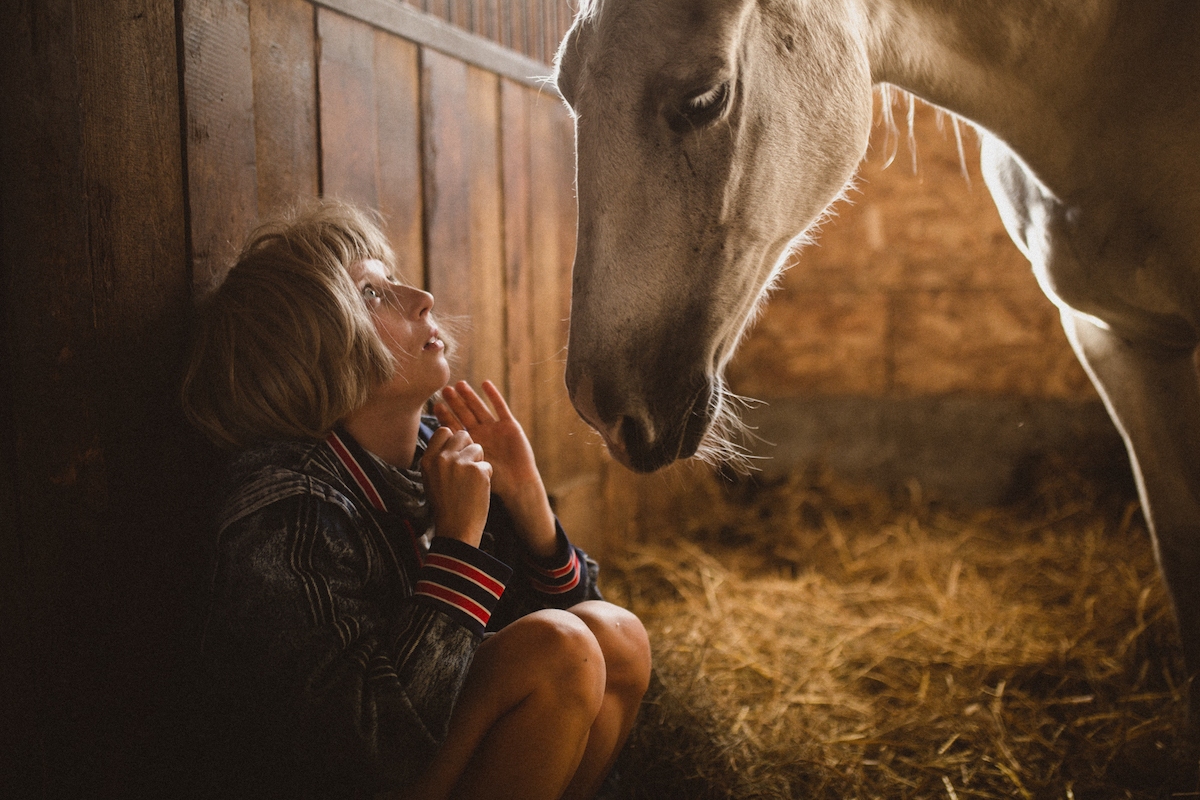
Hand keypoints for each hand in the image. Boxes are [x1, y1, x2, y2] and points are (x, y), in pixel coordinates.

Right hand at [419, 426, 491, 547]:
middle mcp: (443, 458)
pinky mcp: (478, 471)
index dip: (453, 440)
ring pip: (477, 448)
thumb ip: (438, 458)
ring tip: (471, 482)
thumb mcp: (431, 478)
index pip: (443, 432)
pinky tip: (477, 491)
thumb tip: (449, 436)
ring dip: (478, 463)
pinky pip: (487, 465)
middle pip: (462, 435)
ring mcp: (460, 463)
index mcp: (428, 459)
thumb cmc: (445, 505)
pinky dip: (486, 478)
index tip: (456, 453)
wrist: (456, 529)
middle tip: (467, 468)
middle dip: (468, 448)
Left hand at [433, 381, 556, 557]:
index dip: (446, 416)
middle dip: (455, 403)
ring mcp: (495, 429)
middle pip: (465, 414)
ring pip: (480, 408)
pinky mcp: (510, 425)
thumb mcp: (471, 468)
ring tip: (460, 384)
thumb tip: (436, 452)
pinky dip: (494, 396)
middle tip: (445, 390)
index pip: (454, 427)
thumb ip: (459, 458)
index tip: (436, 406)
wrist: (517, 484)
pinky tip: (485, 384)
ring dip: (470, 396)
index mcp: (470, 444)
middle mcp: (481, 434)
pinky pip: (500, 408)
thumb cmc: (494, 481)